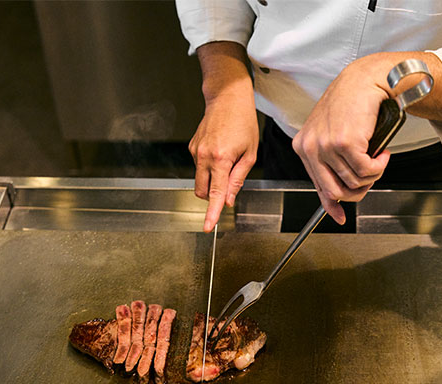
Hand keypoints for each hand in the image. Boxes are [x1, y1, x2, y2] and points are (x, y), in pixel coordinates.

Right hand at [189, 92, 258, 231]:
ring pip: (200, 180)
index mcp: (221, 159)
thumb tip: (229, 199)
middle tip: (228, 183)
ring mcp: (195, 151)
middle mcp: (204, 156)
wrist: (227, 99)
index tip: (208, 226)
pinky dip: (208, 167)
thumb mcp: (249, 153)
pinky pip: (199, 167)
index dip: (212, 212)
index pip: (215, 193)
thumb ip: (238, 179)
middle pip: (203, 191)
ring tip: (227, 160)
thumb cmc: (243, 122)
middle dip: (213, 196)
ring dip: (212, 180)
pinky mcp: (191, 147)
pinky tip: (219, 152)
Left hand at [292, 57, 391, 224]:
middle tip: (371, 177)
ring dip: (372, 174)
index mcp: (303, 147)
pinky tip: (382, 152)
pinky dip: (379, 166)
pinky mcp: (344, 142)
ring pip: (354, 182)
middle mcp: (310, 147)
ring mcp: (325, 145)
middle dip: (358, 191)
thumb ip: (331, 165)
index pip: (317, 186)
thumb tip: (335, 200)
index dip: (331, 205)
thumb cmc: (350, 106)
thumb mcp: (332, 136)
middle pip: (335, 191)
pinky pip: (366, 172)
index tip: (340, 216)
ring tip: (377, 157)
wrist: (364, 80)